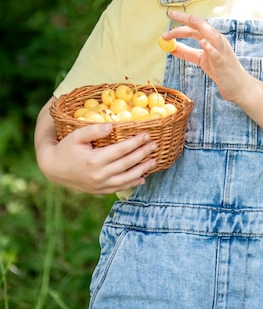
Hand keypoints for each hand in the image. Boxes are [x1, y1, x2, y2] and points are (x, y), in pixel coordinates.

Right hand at [36, 121, 157, 193]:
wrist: (53, 169)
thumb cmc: (66, 148)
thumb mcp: (76, 136)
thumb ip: (94, 130)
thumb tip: (112, 126)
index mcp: (94, 160)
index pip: (121, 150)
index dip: (136, 142)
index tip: (147, 134)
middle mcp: (99, 175)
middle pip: (127, 164)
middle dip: (143, 154)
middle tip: (155, 145)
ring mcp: (100, 185)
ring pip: (126, 179)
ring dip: (142, 170)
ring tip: (154, 161)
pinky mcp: (99, 191)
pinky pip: (119, 188)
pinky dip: (132, 183)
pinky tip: (142, 178)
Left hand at [162, 11, 250, 102]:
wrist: (237, 84)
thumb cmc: (219, 69)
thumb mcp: (201, 59)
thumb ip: (187, 52)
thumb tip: (170, 47)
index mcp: (212, 38)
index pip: (196, 26)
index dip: (183, 20)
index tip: (171, 14)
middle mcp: (218, 41)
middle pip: (201, 26)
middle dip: (187, 19)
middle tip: (172, 14)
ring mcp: (221, 51)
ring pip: (212, 35)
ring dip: (201, 26)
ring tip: (190, 19)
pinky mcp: (222, 63)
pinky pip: (216, 54)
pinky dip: (210, 48)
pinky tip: (203, 43)